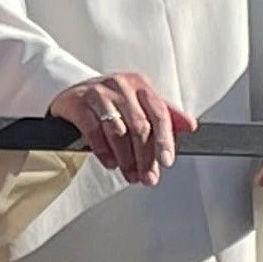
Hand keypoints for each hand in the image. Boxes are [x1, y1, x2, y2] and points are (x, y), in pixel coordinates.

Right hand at [52, 70, 194, 184]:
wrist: (72, 93)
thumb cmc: (110, 101)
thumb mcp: (139, 104)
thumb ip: (164, 115)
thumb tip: (190, 126)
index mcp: (140, 85)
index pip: (159, 114)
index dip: (165, 140)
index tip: (166, 161)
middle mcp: (121, 86)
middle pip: (140, 126)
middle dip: (145, 157)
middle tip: (147, 176)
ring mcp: (99, 93)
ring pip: (118, 130)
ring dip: (125, 158)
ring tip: (129, 173)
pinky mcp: (79, 103)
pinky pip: (94, 131)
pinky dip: (103, 151)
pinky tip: (110, 162)